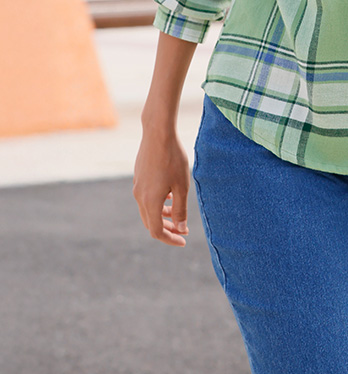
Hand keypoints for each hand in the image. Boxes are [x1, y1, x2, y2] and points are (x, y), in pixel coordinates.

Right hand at [133, 129, 189, 246]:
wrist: (158, 133)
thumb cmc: (173, 158)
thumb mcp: (182, 186)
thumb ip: (181, 209)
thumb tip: (181, 228)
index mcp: (150, 202)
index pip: (157, 231)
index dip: (170, 239)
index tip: (184, 240)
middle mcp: (140, 197)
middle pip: (151, 222)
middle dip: (167, 229)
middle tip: (183, 229)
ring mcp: (137, 186)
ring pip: (148, 210)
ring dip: (162, 215)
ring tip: (177, 212)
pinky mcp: (138, 177)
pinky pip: (146, 198)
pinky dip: (158, 203)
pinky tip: (170, 195)